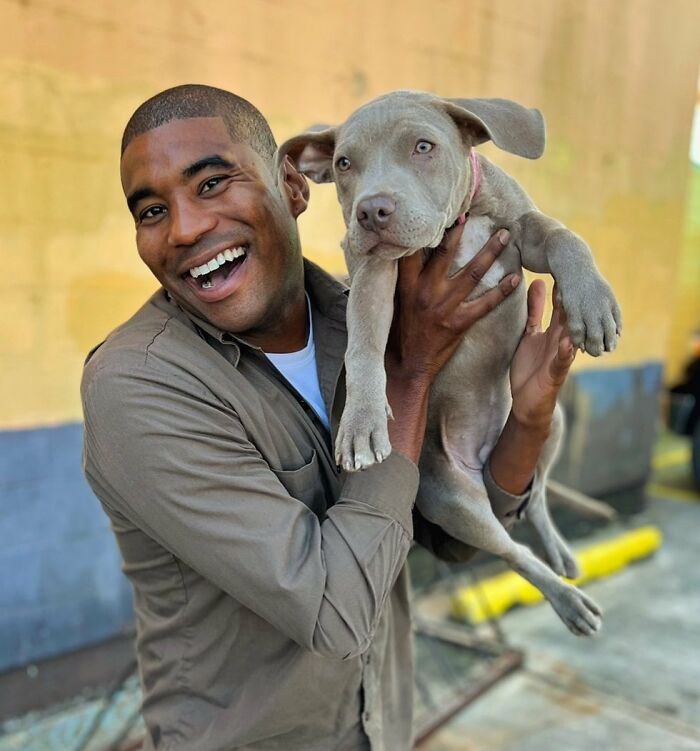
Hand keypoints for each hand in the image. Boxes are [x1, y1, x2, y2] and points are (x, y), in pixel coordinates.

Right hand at [386, 222, 519, 384]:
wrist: (409, 365)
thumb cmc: (399, 332)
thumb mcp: (393, 302)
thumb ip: (400, 280)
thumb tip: (400, 253)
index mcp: (407, 285)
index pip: (416, 250)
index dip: (431, 229)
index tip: (443, 211)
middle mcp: (426, 292)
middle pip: (447, 254)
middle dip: (462, 232)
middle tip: (477, 213)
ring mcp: (444, 308)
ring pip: (473, 273)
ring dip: (491, 252)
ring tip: (505, 236)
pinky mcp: (459, 323)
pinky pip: (485, 304)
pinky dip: (502, 291)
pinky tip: (515, 279)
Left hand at [510, 279, 575, 429]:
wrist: (526, 403)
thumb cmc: (528, 367)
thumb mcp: (528, 334)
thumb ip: (534, 311)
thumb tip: (535, 282)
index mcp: (553, 332)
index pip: (560, 304)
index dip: (562, 285)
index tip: (564, 264)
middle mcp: (561, 342)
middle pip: (568, 317)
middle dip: (573, 300)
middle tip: (576, 278)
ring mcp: (560, 358)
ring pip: (571, 338)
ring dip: (575, 324)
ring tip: (576, 307)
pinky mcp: (556, 374)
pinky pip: (562, 363)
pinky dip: (566, 354)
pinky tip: (570, 345)